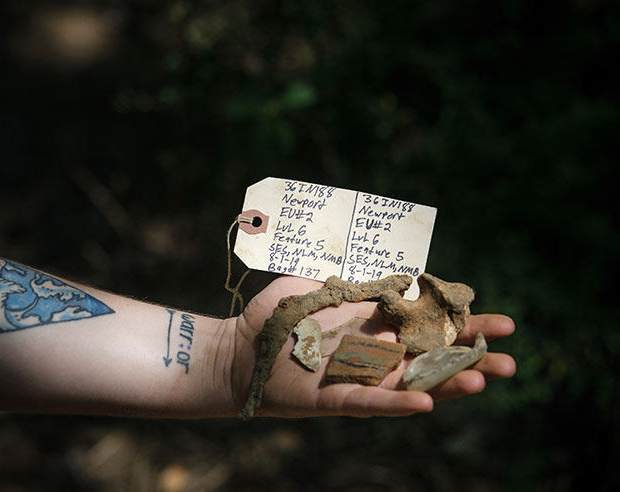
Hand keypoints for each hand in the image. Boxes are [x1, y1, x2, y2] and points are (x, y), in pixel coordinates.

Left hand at [229, 275, 515, 417]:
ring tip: (485, 380)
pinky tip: (427, 403)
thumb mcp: (316, 283)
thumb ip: (350, 274)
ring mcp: (357, 378)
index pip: (427, 325)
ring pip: (410, 384)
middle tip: (510, 357)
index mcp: (374, 326)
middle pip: (430, 357)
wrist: (238, 348)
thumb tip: (386, 260)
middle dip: (469, 356)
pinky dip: (396, 403)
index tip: (496, 319)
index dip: (459, 324)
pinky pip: (370, 402)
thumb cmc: (277, 316)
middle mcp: (373, 354)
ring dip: (447, 384)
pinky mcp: (334, 398)